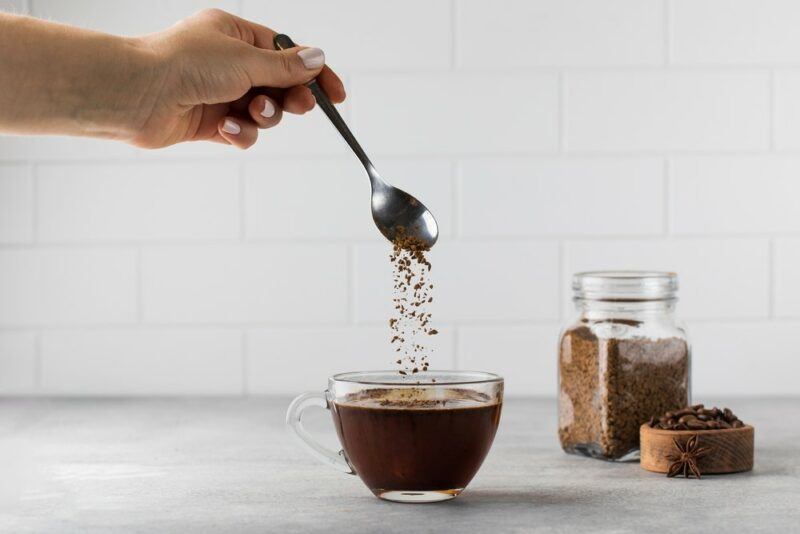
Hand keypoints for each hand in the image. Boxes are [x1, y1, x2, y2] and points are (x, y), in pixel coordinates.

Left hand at [132, 9, 345, 148]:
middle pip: (279, 85)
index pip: (287, 54)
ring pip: (262, 112)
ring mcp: (219, 93)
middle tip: (298, 106)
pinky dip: (239, 133)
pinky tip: (225, 129)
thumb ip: (285, 67)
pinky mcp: (210, 123)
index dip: (315, 74)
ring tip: (251, 114)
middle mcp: (228, 63)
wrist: (136, 93)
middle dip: (289, 98)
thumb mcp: (245, 60)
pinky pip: (241, 132)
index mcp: (236, 36)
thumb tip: (317, 59)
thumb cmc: (183, 64)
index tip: (337, 96)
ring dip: (263, 117)